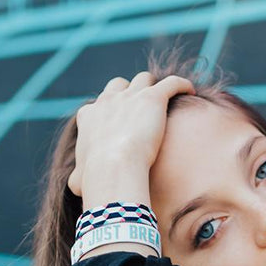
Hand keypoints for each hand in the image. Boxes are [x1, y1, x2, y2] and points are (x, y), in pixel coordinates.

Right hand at [67, 71, 195, 196]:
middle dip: (130, 91)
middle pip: (119, 85)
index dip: (112, 111)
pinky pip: (171, 83)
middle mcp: (108, 100)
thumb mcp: (80, 178)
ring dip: (154, 86)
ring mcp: (131, 96)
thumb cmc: (97, 177)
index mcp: (90, 116)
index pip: (100, 105)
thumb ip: (78, 178)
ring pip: (144, 79)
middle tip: (143, 109)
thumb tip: (74, 186)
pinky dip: (181, 84)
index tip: (121, 123)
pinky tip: (190, 91)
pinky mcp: (153, 98)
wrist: (114, 167)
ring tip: (167, 98)